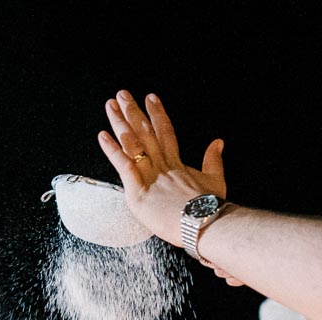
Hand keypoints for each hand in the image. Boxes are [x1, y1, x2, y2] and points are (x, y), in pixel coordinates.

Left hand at [98, 91, 225, 248]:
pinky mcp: (139, 192)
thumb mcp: (216, 181)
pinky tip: (102, 136)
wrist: (204, 224)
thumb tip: (218, 142)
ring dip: (120, 123)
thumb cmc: (209, 209)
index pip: (165, 132)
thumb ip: (214, 160)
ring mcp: (149, 177)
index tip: (150, 97)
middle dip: (132, 112)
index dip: (157, 114)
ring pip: (133, 144)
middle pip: (145, 133)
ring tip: (111, 105)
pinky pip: (123, 166)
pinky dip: (113, 151)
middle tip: (121, 94)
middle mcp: (162, 166)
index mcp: (177, 164)